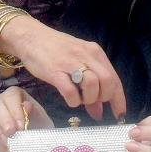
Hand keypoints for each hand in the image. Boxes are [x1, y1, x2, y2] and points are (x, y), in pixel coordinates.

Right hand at [0, 15, 125, 120]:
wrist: (31, 37)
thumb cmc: (55, 50)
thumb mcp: (77, 63)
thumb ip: (90, 85)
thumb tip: (99, 112)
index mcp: (95, 52)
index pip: (114, 78)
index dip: (118, 99)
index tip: (119, 115)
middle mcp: (86, 55)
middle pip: (107, 81)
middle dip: (103, 98)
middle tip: (92, 103)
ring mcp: (71, 62)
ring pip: (92, 85)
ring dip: (88, 99)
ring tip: (79, 99)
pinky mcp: (55, 70)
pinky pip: (71, 91)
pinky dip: (73, 101)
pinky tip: (70, 100)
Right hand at [0, 86, 53, 151]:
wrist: (34, 139)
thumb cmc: (38, 125)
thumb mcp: (40, 118)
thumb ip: (34, 111)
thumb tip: (26, 105)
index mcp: (15, 94)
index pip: (11, 96)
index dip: (15, 110)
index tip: (21, 126)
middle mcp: (0, 100)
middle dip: (4, 121)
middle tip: (12, 133)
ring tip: (8, 142)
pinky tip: (5, 148)